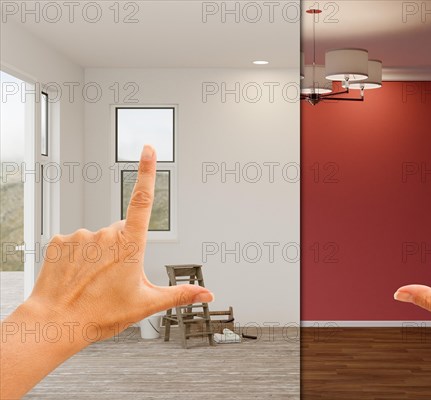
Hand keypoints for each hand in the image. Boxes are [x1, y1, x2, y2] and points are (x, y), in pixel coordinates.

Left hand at [1, 145, 212, 398]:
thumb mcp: (146, 304)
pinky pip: (76, 243)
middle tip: (115, 278)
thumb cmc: (100, 314)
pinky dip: (78, 256)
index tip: (148, 149)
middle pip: (122, 231)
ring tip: (93, 281)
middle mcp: (105, 234)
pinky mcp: (59, 240)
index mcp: (130, 245)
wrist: (55, 324)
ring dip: (99, 254)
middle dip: (122, 248)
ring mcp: (80, 236)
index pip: (142, 200)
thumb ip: (180, 294)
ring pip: (98, 238)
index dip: (147, 172)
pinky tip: (76, 276)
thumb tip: (208, 294)